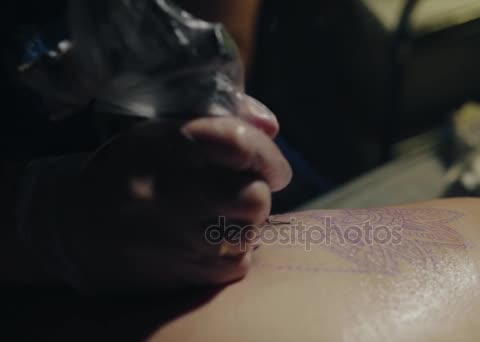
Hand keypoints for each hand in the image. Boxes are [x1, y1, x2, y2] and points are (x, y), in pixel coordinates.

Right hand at [35, 96, 290, 292]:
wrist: (77, 228)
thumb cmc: (130, 170)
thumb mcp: (164, 129)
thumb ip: (224, 118)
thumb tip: (271, 126)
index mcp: (166, 146)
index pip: (238, 144)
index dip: (265, 153)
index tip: (266, 161)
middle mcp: (169, 194)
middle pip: (254, 196)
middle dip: (259, 189)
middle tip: (243, 187)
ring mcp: (174, 239)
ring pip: (249, 231)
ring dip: (246, 220)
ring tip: (220, 212)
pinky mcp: (182, 274)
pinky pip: (237, 262)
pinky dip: (234, 249)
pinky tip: (209, 238)